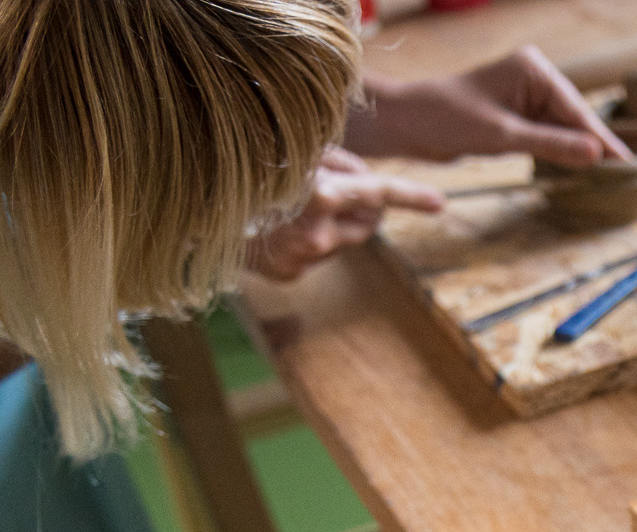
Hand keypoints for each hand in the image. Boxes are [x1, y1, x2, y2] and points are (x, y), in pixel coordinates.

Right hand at [244, 148, 443, 282]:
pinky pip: (314, 254)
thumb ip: (335, 162)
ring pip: (341, 239)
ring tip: (294, 205)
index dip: (411, 196)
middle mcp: (318, 234)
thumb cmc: (242, 170)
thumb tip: (362, 180)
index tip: (440, 202)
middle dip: (364, 207)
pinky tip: (276, 226)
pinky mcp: (290, 274)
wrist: (196, 211)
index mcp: (321, 197)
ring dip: (332, 222)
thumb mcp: (290, 151)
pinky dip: (305, 239)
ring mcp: (304, 258)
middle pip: (368, 222)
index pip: (378, 192)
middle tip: (335, 187)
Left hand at [349, 45, 633, 167]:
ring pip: (563, 129)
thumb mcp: (503, 136)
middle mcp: (533, 77)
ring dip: (579, 152)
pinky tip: (579, 169)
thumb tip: (596, 154)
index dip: (602, 141)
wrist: (409, 123)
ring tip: (610, 177)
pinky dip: (560, 152)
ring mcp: (525, 95)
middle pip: (574, 119)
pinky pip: (547, 135)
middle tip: (626, 175)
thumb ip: (552, 144)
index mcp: (534, 70)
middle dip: (595, 146)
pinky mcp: (516, 113)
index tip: (628, 164)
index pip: (576, 111)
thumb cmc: (447, 119)